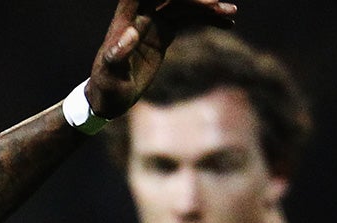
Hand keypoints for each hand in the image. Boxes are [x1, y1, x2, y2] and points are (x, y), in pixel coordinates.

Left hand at [87, 0, 236, 119]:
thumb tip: (131, 33)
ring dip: (206, 8)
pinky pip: (188, 20)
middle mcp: (140, 16)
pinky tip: (226, 22)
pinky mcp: (163, 33)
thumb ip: (117, 54)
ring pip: (183, 7)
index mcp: (126, 19)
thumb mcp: (110, 75)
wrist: (108, 99)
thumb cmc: (105, 88)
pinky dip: (206, 20)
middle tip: (217, 4)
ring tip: (231, 12)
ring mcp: (153, 23)